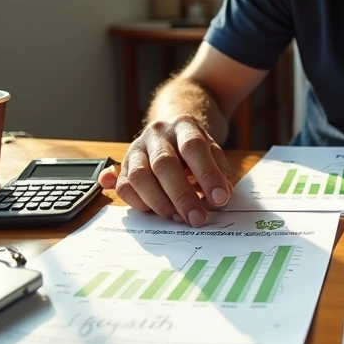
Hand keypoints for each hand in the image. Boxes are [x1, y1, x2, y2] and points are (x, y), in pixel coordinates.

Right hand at [97, 114, 232, 226]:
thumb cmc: (194, 149)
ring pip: (139, 177)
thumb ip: (219, 172)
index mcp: (183, 125)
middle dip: (182, 196)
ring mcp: (136, 149)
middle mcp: (156, 134)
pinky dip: (140, 204)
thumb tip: (220, 197)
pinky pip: (124, 188)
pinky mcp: (123, 167)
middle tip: (196, 218)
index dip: (207, 174)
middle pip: (164, 164)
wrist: (170, 133)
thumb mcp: (213, 152)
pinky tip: (156, 211)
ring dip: (159, 202)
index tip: (220, 199)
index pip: (193, 147)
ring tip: (177, 217)